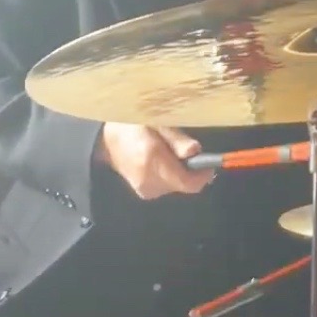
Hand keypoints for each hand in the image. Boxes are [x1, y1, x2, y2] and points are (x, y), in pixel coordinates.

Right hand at [94, 123, 213, 199]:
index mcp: (152, 160)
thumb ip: (177, 139)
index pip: (187, 183)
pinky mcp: (143, 193)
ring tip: (168, 154)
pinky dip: (169, 176)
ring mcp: (144, 189)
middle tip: (184, 152)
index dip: (203, 176)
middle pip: (184, 185)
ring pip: (177, 186)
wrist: (107, 140)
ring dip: (179, 173)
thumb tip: (196, 151)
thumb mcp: (158, 123)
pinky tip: (160, 162)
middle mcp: (149, 180)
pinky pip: (167, 187)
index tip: (208, 164)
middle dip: (190, 170)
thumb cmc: (134, 125)